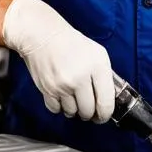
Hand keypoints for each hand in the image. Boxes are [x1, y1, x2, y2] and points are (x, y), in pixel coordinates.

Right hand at [2, 0, 115, 121]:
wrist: (43, 35)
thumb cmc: (71, 43)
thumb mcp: (97, 53)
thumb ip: (105, 75)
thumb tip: (108, 98)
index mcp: (98, 67)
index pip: (106, 103)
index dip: (105, 114)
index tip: (103, 116)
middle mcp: (81, 78)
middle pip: (88, 112)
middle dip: (89, 113)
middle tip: (87, 108)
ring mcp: (63, 85)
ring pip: (72, 112)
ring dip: (73, 109)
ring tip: (73, 98)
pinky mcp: (48, 89)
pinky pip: (56, 109)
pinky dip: (59, 107)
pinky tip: (61, 96)